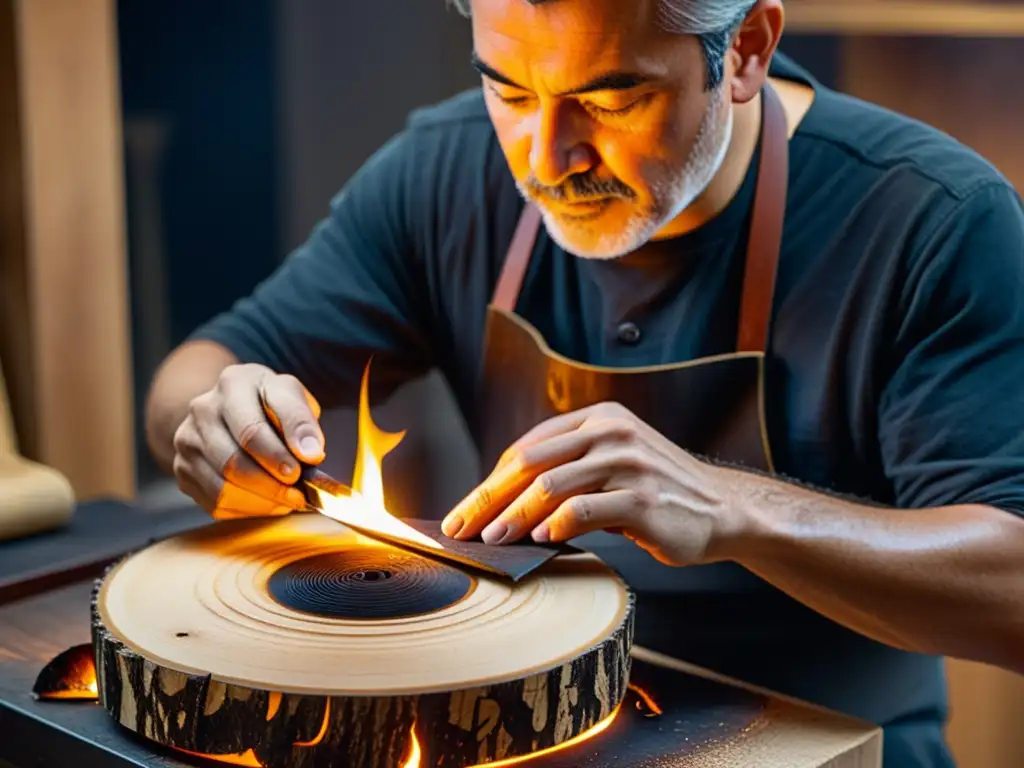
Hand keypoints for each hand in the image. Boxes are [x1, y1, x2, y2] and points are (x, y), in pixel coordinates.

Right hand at [172, 364, 325, 518]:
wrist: (232, 408)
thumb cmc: (268, 403)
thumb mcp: (291, 396)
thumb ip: (302, 420)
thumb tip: (311, 453)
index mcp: (233, 384)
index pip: (252, 428)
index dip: (278, 455)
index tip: (303, 469)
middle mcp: (202, 411)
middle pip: (233, 462)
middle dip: (272, 484)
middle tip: (298, 493)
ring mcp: (187, 442)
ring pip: (223, 488)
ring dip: (262, 501)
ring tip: (289, 500)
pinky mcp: (183, 471)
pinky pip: (215, 503)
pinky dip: (248, 509)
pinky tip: (269, 503)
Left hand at [441, 402, 739, 566]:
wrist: (721, 509)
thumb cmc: (656, 493)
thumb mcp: (611, 465)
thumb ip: (566, 472)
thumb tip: (502, 507)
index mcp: (598, 418)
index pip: (528, 448)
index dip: (490, 481)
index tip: (464, 511)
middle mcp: (610, 432)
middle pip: (531, 464)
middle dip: (489, 498)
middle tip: (461, 528)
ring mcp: (628, 462)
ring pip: (552, 485)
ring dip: (515, 516)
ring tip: (492, 540)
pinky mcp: (644, 497)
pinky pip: (586, 509)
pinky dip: (556, 525)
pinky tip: (541, 541)